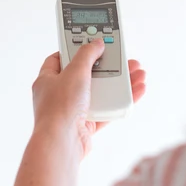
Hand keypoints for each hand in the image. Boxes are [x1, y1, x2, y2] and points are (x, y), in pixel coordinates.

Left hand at [31, 41, 146, 157]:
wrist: (62, 143)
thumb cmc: (60, 108)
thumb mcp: (75, 71)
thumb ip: (87, 54)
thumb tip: (96, 43)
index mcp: (48, 80)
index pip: (61, 58)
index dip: (76, 49)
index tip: (92, 43)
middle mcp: (58, 95)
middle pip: (86, 75)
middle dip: (108, 67)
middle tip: (124, 59)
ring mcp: (72, 111)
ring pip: (99, 92)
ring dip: (119, 83)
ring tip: (138, 74)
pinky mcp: (85, 126)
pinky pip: (106, 110)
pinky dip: (120, 101)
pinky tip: (134, 93)